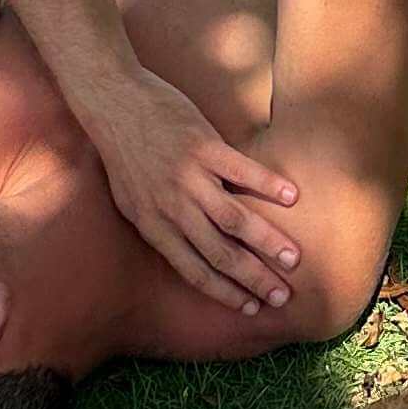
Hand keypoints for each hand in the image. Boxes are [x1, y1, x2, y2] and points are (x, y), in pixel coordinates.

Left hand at [96, 68, 304, 314]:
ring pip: (234, 219)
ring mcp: (189, 177)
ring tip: (293, 257)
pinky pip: (242, 170)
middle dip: (253, 278)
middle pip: (220, 253)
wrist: (114, 101)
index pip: (194, 271)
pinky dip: (268, 185)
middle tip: (282, 295)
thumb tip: (187, 247)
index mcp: (153, 226)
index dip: (224, 292)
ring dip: (266, 241)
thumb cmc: (123, 152)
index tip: (250, 307)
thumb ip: (161, 225)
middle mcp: (172, 208)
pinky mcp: (203, 145)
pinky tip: (291, 196)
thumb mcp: (131, 201)